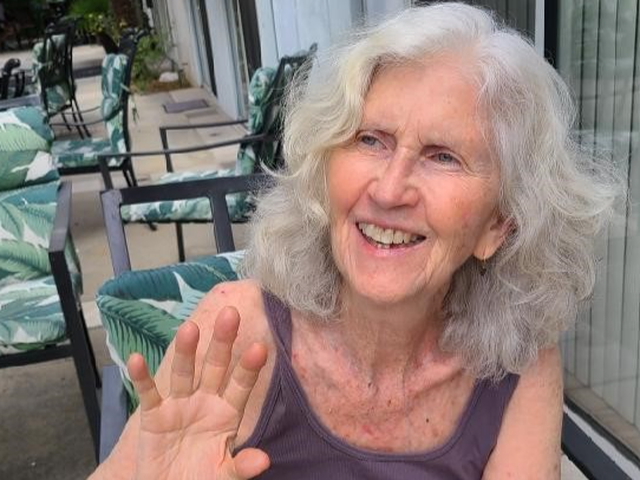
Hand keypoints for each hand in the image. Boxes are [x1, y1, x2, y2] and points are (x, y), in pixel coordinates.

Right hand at [127, 307, 269, 479]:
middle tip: (231, 314)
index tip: (259, 348)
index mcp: (227, 413)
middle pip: (215, 367)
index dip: (248, 367)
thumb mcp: (224, 475)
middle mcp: (205, 401)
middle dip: (222, 342)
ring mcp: (179, 406)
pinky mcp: (154, 416)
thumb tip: (263, 460)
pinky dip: (141, 378)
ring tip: (190, 328)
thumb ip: (241, 467)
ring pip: (183, 373)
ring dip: (185, 351)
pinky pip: (148, 394)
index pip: (240, 385)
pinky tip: (137, 359)